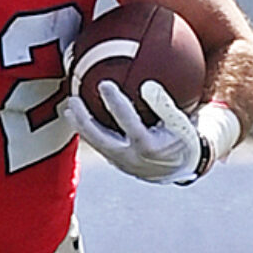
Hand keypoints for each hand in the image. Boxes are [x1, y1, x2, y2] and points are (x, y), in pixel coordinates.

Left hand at [63, 79, 207, 183]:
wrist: (181, 169)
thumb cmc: (183, 140)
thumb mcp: (182, 123)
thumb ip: (165, 105)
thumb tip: (146, 86)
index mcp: (148, 147)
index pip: (127, 122)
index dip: (115, 103)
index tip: (104, 84)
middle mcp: (131, 158)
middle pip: (101, 139)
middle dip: (84, 120)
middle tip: (73, 100)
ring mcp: (122, 163)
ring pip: (96, 145)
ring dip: (81, 126)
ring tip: (69, 108)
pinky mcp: (117, 164)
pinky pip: (99, 146)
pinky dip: (89, 131)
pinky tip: (81, 117)